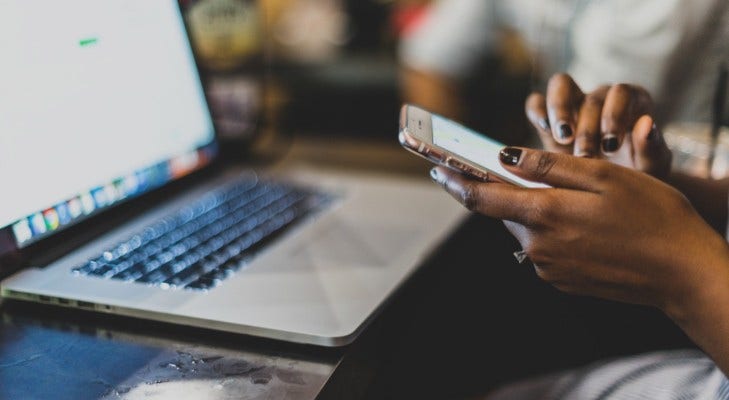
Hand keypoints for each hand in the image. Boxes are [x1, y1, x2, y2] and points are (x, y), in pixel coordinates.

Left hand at [430, 148, 728, 316]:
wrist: (682, 272)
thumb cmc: (651, 214)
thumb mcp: (603, 177)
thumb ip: (549, 167)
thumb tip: (504, 157)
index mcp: (545, 214)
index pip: (482, 198)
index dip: (456, 181)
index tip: (437, 168)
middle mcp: (538, 246)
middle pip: (508, 211)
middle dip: (515, 191)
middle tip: (543, 176)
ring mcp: (550, 268)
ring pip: (528, 228)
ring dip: (540, 211)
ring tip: (582, 204)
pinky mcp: (562, 281)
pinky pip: (545, 248)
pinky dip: (555, 232)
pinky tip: (588, 228)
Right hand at [525, 73, 671, 178]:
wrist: (612, 192)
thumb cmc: (638, 177)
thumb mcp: (652, 168)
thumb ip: (652, 148)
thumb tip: (646, 123)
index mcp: (633, 101)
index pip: (622, 93)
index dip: (614, 115)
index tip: (611, 146)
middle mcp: (602, 97)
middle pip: (591, 97)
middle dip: (588, 128)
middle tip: (586, 156)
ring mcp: (573, 104)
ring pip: (561, 85)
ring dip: (559, 109)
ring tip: (562, 138)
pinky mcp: (548, 117)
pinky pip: (536, 103)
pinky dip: (537, 113)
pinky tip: (543, 132)